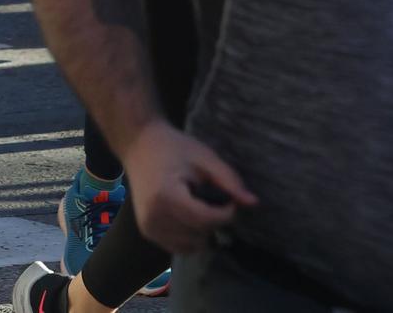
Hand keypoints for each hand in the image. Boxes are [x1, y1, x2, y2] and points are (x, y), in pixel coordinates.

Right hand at [122, 119, 257, 254]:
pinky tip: (190, 217)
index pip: (205, 220)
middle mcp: (154, 217)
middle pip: (201, 234)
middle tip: (214, 201)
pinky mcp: (147, 232)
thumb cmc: (173, 147)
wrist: (139, 145)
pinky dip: (191, 238)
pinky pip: (180, 247)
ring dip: (204, 232)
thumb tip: (253, 203)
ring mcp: (149, 227)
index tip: (231, 200)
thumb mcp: (204, 157)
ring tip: (200, 207)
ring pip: (192, 245)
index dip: (226, 214)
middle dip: (215, 222)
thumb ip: (229, 180)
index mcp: (166, 196)